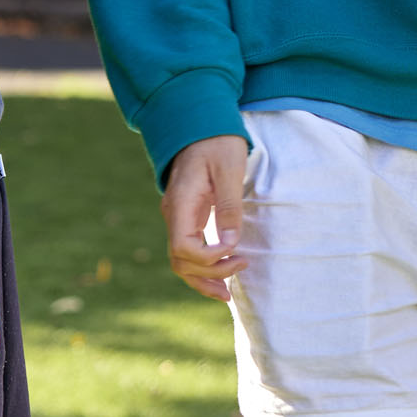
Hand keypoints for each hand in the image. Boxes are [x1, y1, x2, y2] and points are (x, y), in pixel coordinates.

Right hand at [161, 134, 248, 300]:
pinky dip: (202, 268)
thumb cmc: (217, 141)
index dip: (209, 258)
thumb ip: (228, 207)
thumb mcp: (228, 169)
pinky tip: (220, 276)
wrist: (202, 122)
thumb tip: (230, 244)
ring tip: (227, 293)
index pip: (183, 247)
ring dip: (203, 279)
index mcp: (180, 202)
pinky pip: (188, 249)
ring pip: (181, 261)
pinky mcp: (188, 217)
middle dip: (210, 273)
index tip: (235, 249)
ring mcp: (178, 216)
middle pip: (180, 260)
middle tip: (242, 266)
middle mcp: (173, 213)